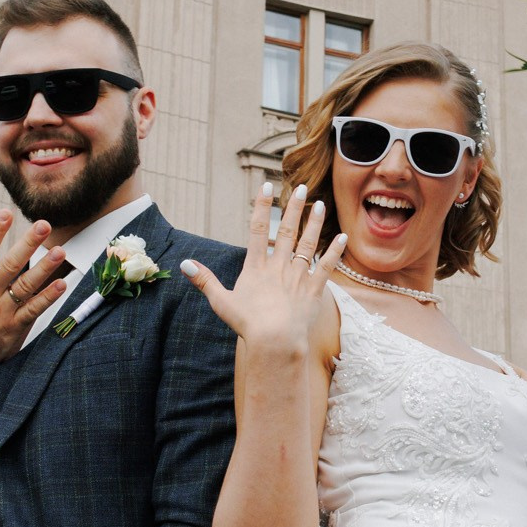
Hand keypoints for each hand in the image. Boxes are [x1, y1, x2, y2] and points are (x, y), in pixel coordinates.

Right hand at [0, 210, 70, 391]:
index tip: (5, 213)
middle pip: (10, 265)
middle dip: (28, 243)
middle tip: (44, 225)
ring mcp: (0, 314)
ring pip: (26, 287)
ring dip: (45, 268)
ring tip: (60, 251)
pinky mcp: (11, 331)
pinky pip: (33, 311)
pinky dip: (48, 298)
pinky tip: (62, 284)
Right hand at [182, 181, 346, 355]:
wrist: (276, 341)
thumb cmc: (247, 324)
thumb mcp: (220, 301)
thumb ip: (204, 280)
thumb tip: (184, 263)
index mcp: (256, 267)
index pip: (258, 229)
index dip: (262, 205)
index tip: (267, 185)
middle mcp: (279, 266)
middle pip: (286, 231)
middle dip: (293, 207)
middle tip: (301, 187)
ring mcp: (299, 276)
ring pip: (308, 244)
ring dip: (314, 223)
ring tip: (319, 204)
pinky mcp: (314, 290)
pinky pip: (327, 266)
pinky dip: (335, 251)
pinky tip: (342, 237)